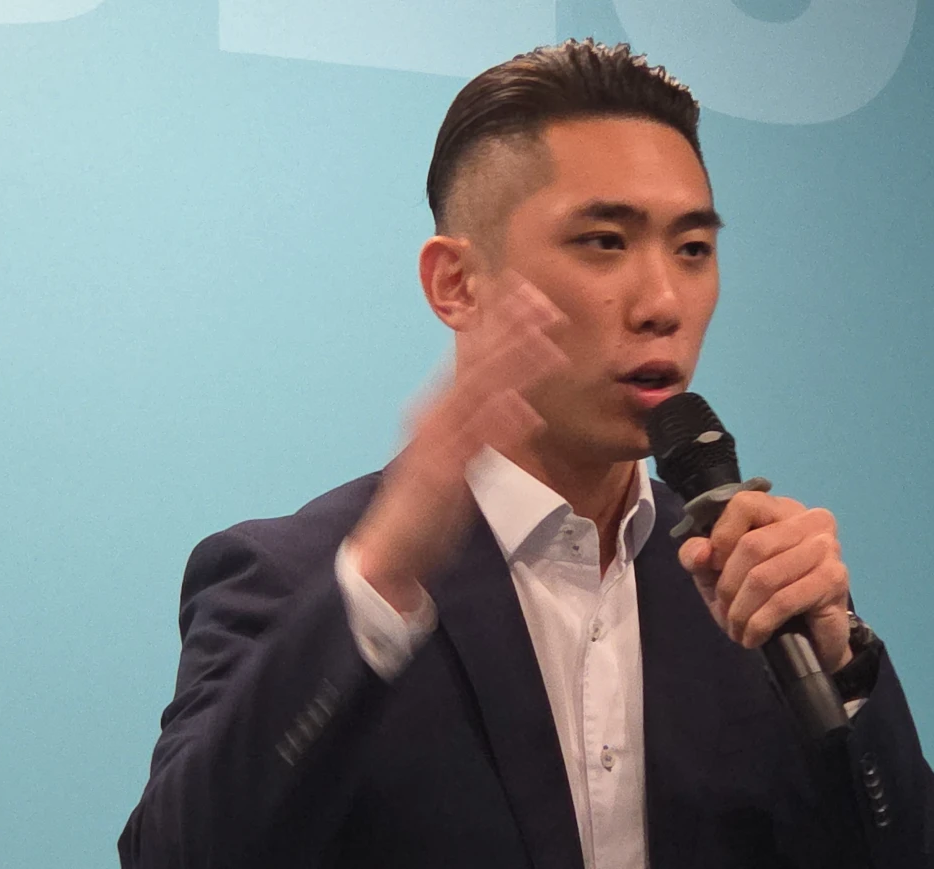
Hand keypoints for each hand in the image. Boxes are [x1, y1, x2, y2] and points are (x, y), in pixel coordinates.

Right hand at [348, 275, 567, 610]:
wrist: (387, 553)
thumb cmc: (425, 505)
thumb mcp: (460, 456)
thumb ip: (487, 426)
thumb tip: (519, 402)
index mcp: (439, 411)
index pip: (473, 358)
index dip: (500, 323)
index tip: (527, 291)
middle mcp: (435, 419)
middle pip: (478, 366)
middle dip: (510, 331)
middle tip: (543, 300)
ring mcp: (437, 445)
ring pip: (479, 396)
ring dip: (512, 367)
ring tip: (546, 342)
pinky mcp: (441, 477)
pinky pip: (473, 446)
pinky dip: (497, 424)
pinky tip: (521, 408)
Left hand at [677, 492, 852, 671]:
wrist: (810, 638)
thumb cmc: (762, 599)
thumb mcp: (718, 575)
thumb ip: (699, 556)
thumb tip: (699, 553)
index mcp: (780, 509)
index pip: (744, 503)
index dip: (721, 537)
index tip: (714, 567)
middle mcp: (809, 520)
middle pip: (752, 544)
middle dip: (728, 586)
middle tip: (725, 613)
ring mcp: (825, 548)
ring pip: (765, 576)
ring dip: (742, 611)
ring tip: (737, 630)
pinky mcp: (834, 579)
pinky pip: (783, 601)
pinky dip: (760, 624)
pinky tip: (754, 637)